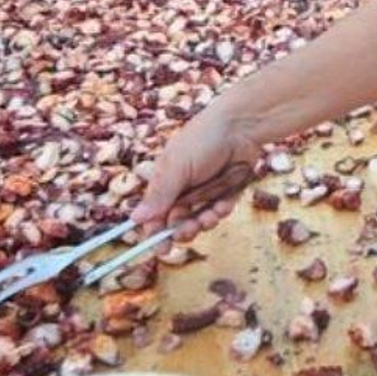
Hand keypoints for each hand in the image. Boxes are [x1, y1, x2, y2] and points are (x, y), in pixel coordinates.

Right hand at [131, 110, 259, 239]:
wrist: (241, 125)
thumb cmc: (203, 140)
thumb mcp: (177, 168)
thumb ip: (160, 195)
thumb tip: (135, 219)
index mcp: (165, 180)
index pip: (155, 214)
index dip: (157, 233)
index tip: (163, 250)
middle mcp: (183, 187)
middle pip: (178, 222)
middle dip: (184, 229)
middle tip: (191, 230)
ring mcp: (205, 190)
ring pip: (201, 219)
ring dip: (206, 220)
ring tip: (212, 213)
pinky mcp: (226, 190)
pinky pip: (220, 210)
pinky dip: (222, 209)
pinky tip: (224, 203)